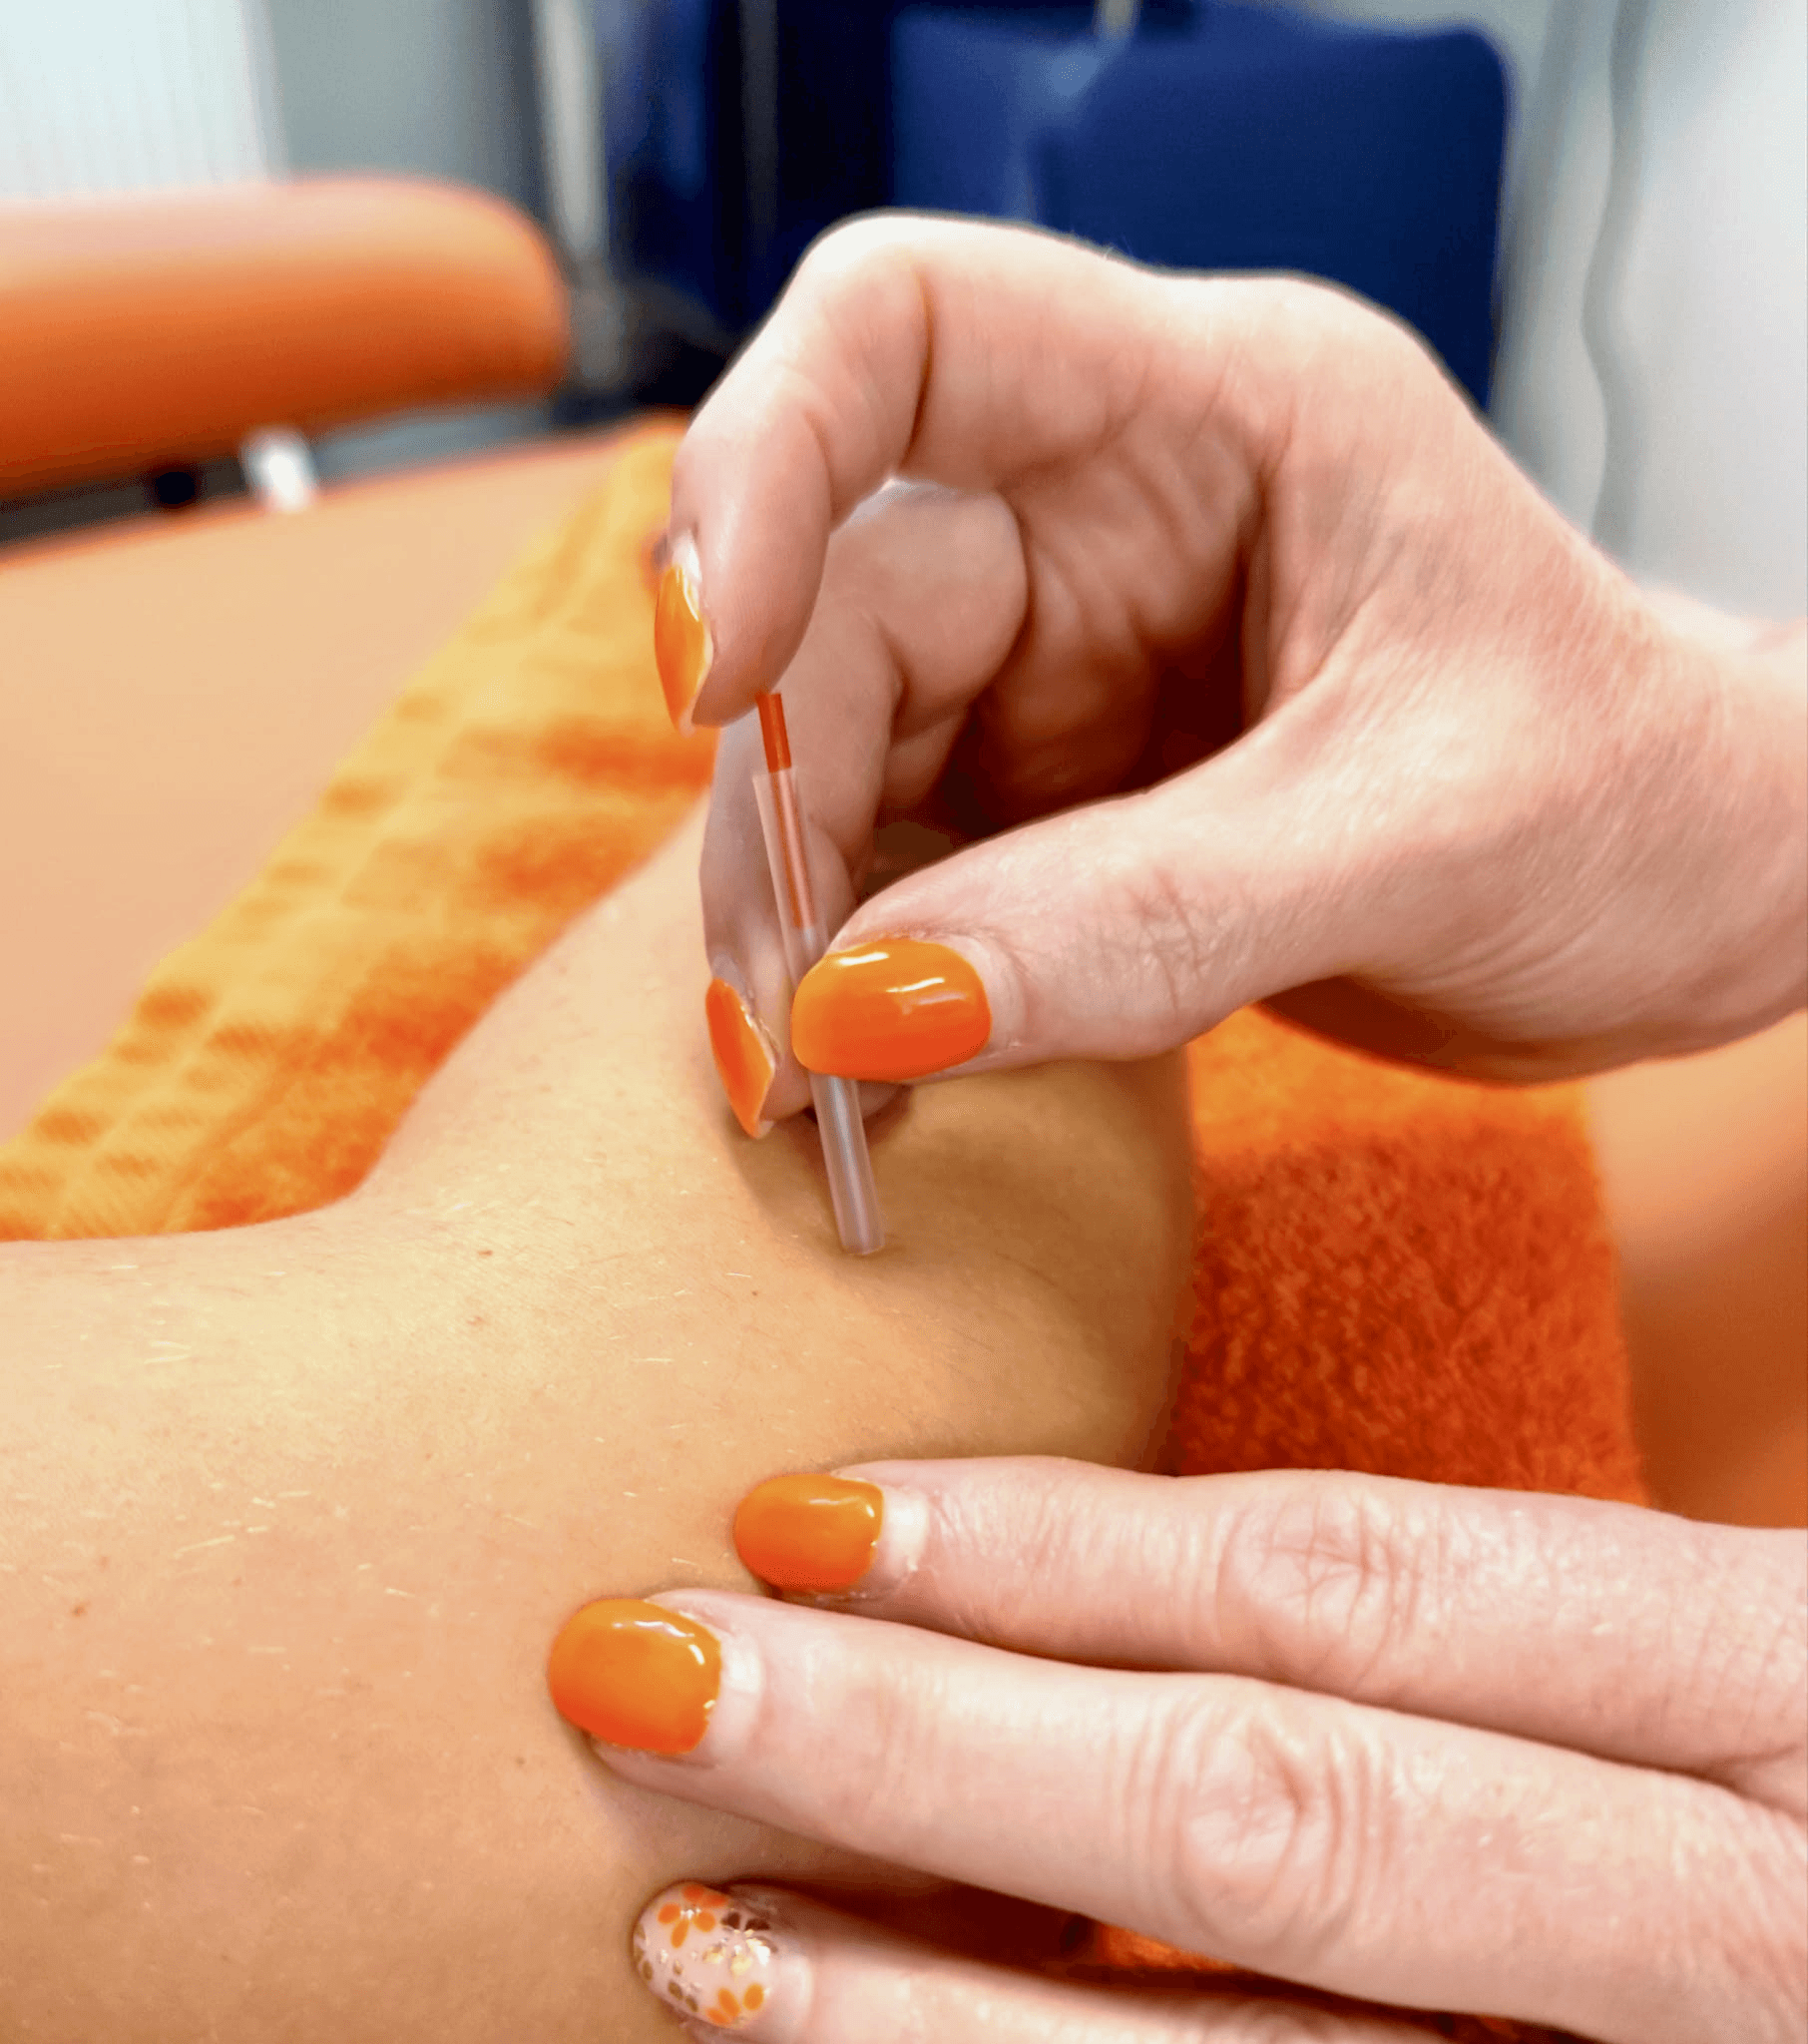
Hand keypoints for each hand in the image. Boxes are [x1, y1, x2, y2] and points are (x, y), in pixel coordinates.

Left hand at [550, 1457, 1806, 2040]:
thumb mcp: (1722, 1658)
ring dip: (935, 2015)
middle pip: (1268, 1824)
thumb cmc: (1787, 1788)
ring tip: (698, 1943)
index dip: (1056, 1548)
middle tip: (646, 1673)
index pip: (1359, 1586)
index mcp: (1779, 1688)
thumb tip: (1086, 1585)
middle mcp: (1745, 1923)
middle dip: (925, 1752)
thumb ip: (1467, 1631)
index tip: (801, 1509)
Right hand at [662, 216, 1805, 1131]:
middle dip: (782, 808)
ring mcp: (1076, 667)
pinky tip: (864, 1082)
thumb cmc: (1639, 802)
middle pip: (841, 602)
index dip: (764, 463)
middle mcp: (1114, 517)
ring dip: (799, 916)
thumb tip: (857, 1013)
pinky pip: (908, 868)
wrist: (1696, 903)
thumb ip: (1144, 920)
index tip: (722, 679)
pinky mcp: (1066, 803)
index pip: (908, 325)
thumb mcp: (1418, 837)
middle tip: (776, 1019)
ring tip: (808, 1088)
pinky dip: (869, 977)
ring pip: (846, 756)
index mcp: (1220, 411)